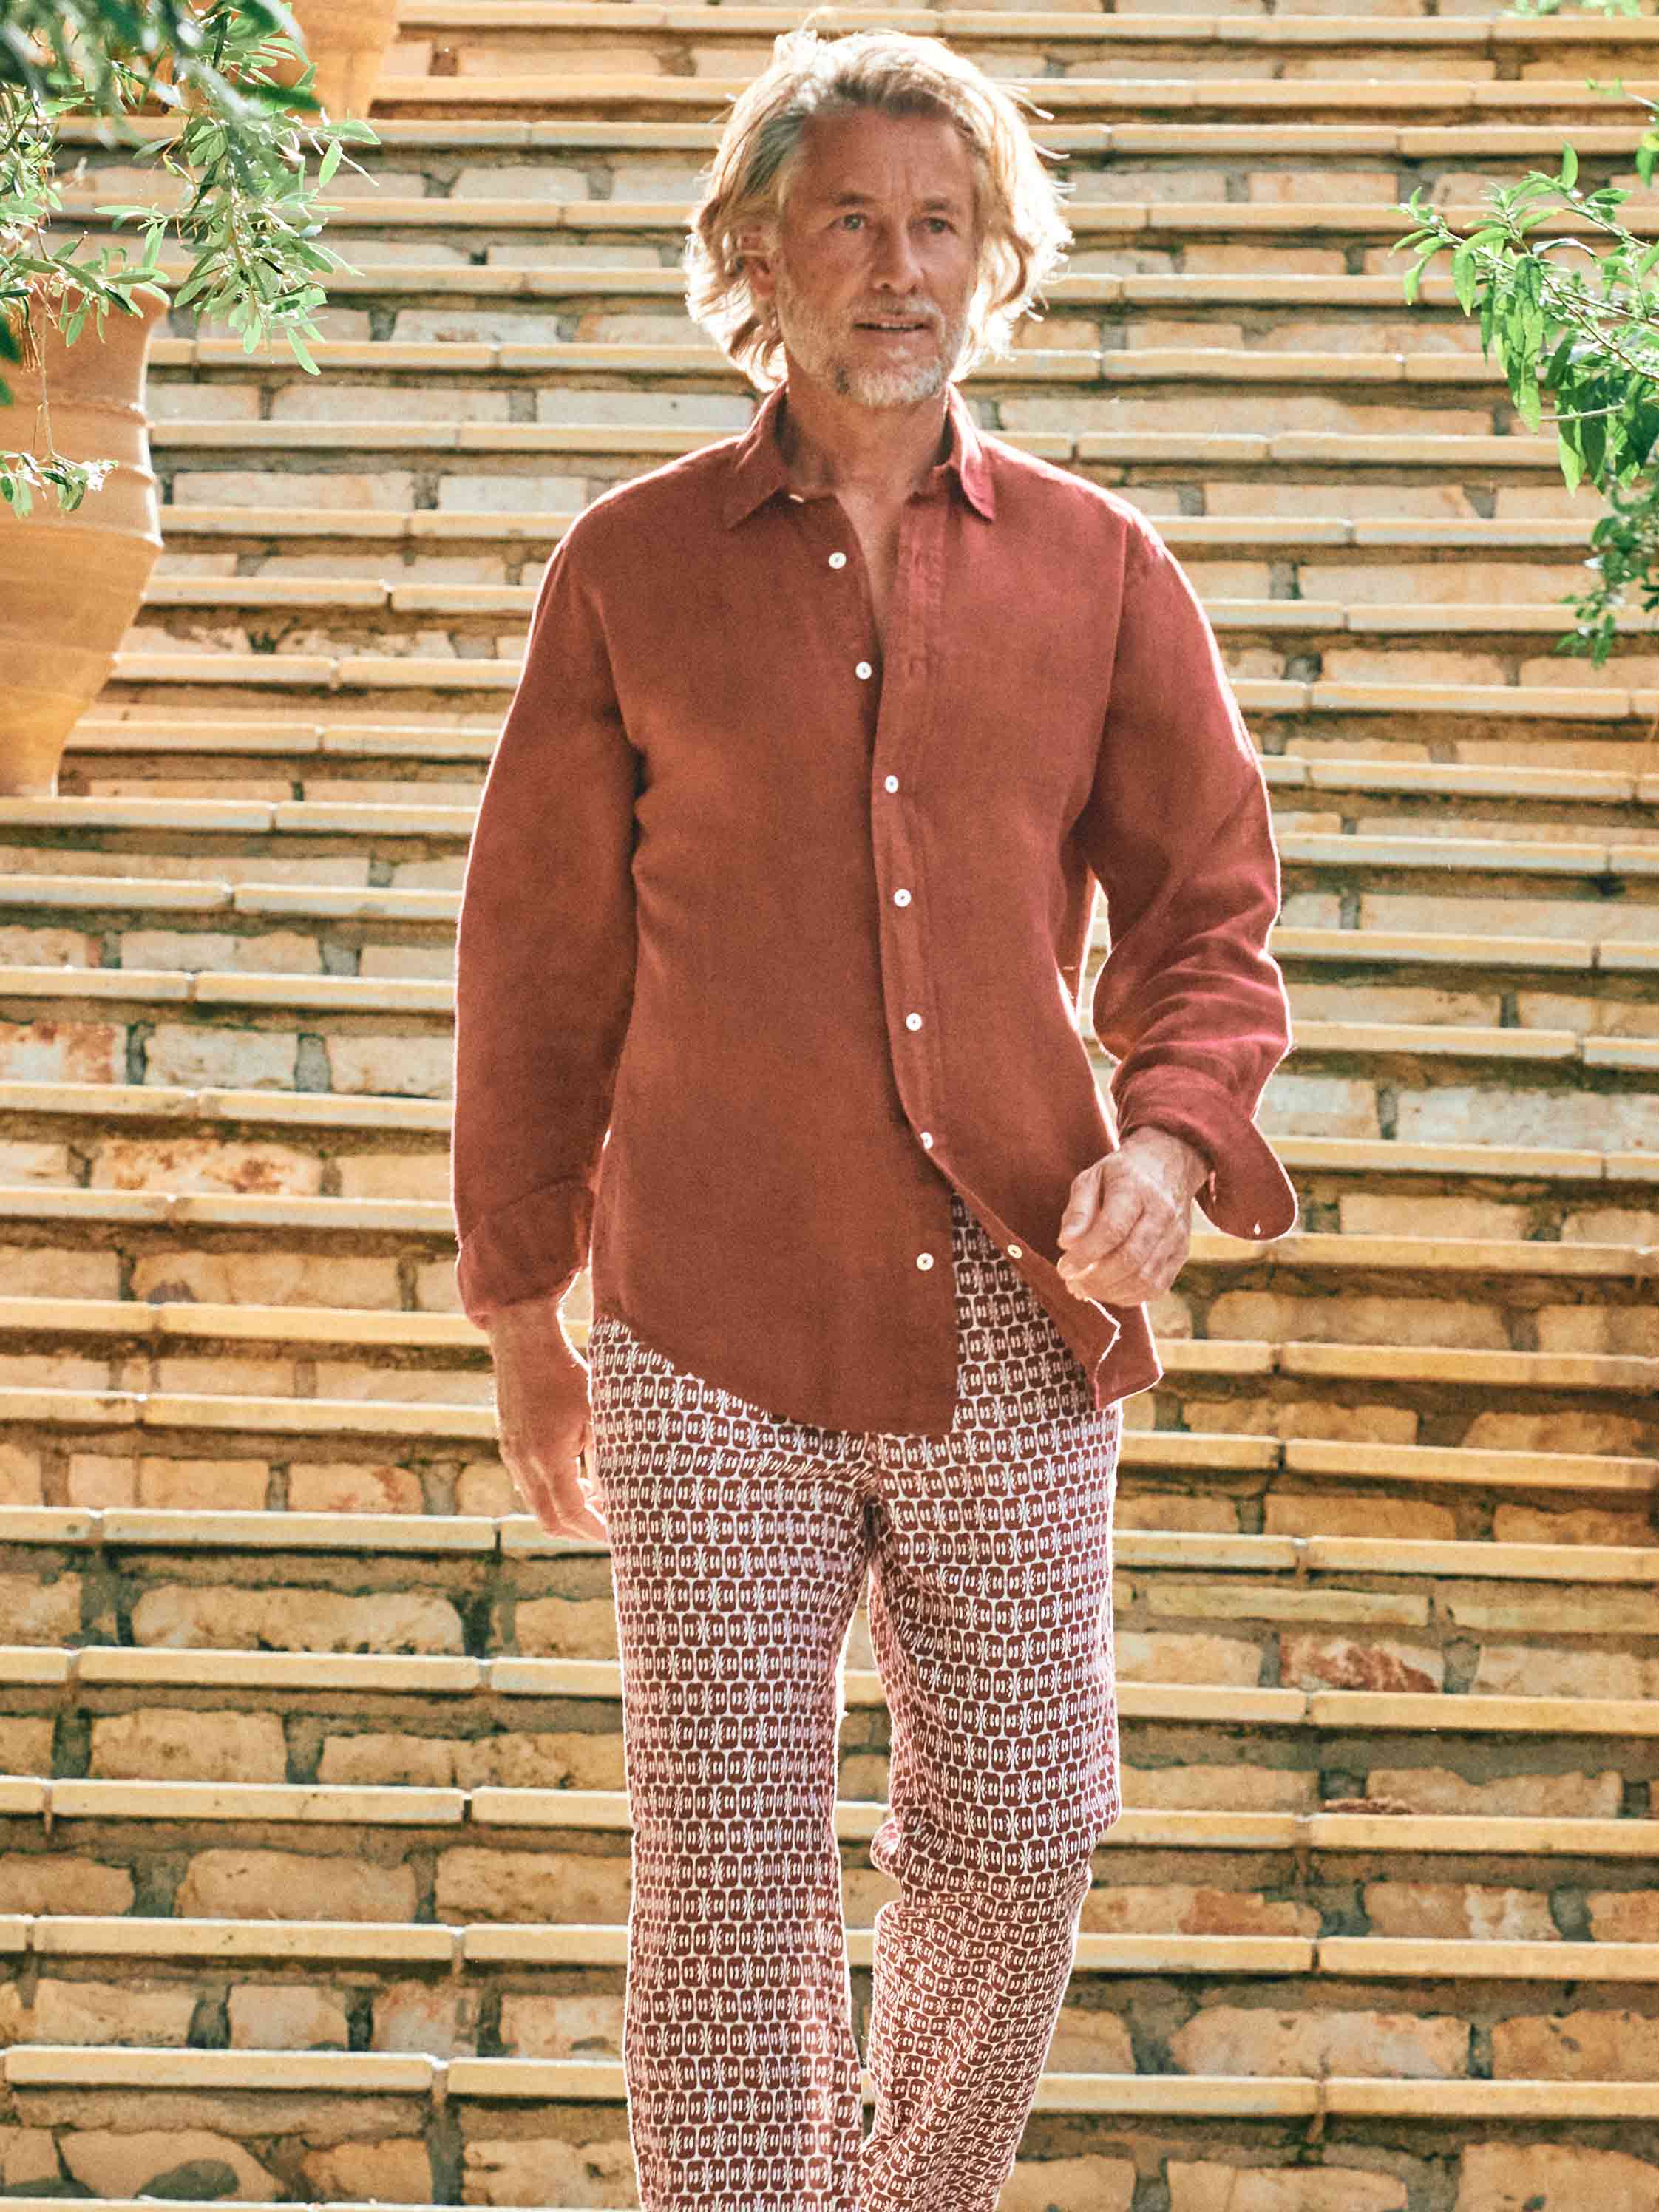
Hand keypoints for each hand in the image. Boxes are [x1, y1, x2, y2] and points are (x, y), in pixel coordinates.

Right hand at [487, 1295, 609, 1546]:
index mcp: (548, 1457)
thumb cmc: (568, 1374)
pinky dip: (553, 1493)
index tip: (619, 1537)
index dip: (597, 1530)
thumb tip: (616, 1492)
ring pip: (538, 1505)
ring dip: (567, 1511)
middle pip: (550, 1520)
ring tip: (599, 1503)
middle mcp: (524, 1463)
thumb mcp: (598, 1414)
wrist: (524, 1343)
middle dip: (581, 1531)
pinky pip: (529, 1486)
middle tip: (611, 1529)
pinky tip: (577, 1480)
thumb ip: (606, 1457)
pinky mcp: (508, 1446)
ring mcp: (512, 1456)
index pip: (573, 1513)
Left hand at [1055, 1128, 1209, 1305]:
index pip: (1112, 1229)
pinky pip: (1157, 1286)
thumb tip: (1066, 1244)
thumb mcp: (1092, 1177)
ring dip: (1111, 1292)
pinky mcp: (1181, 1253)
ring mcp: (1176, 1235)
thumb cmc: (1121, 1174)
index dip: (1085, 1254)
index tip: (1064, 1268)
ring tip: (1085, 1289)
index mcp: (1136, 1188)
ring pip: (1145, 1278)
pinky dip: (1130, 1297)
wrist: (1169, 1164)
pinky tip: (1108, 1291)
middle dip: (1096, 1280)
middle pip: (1131, 1258)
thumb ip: (1078, 1210)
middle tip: (1072, 1283)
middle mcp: (1162, 1212)